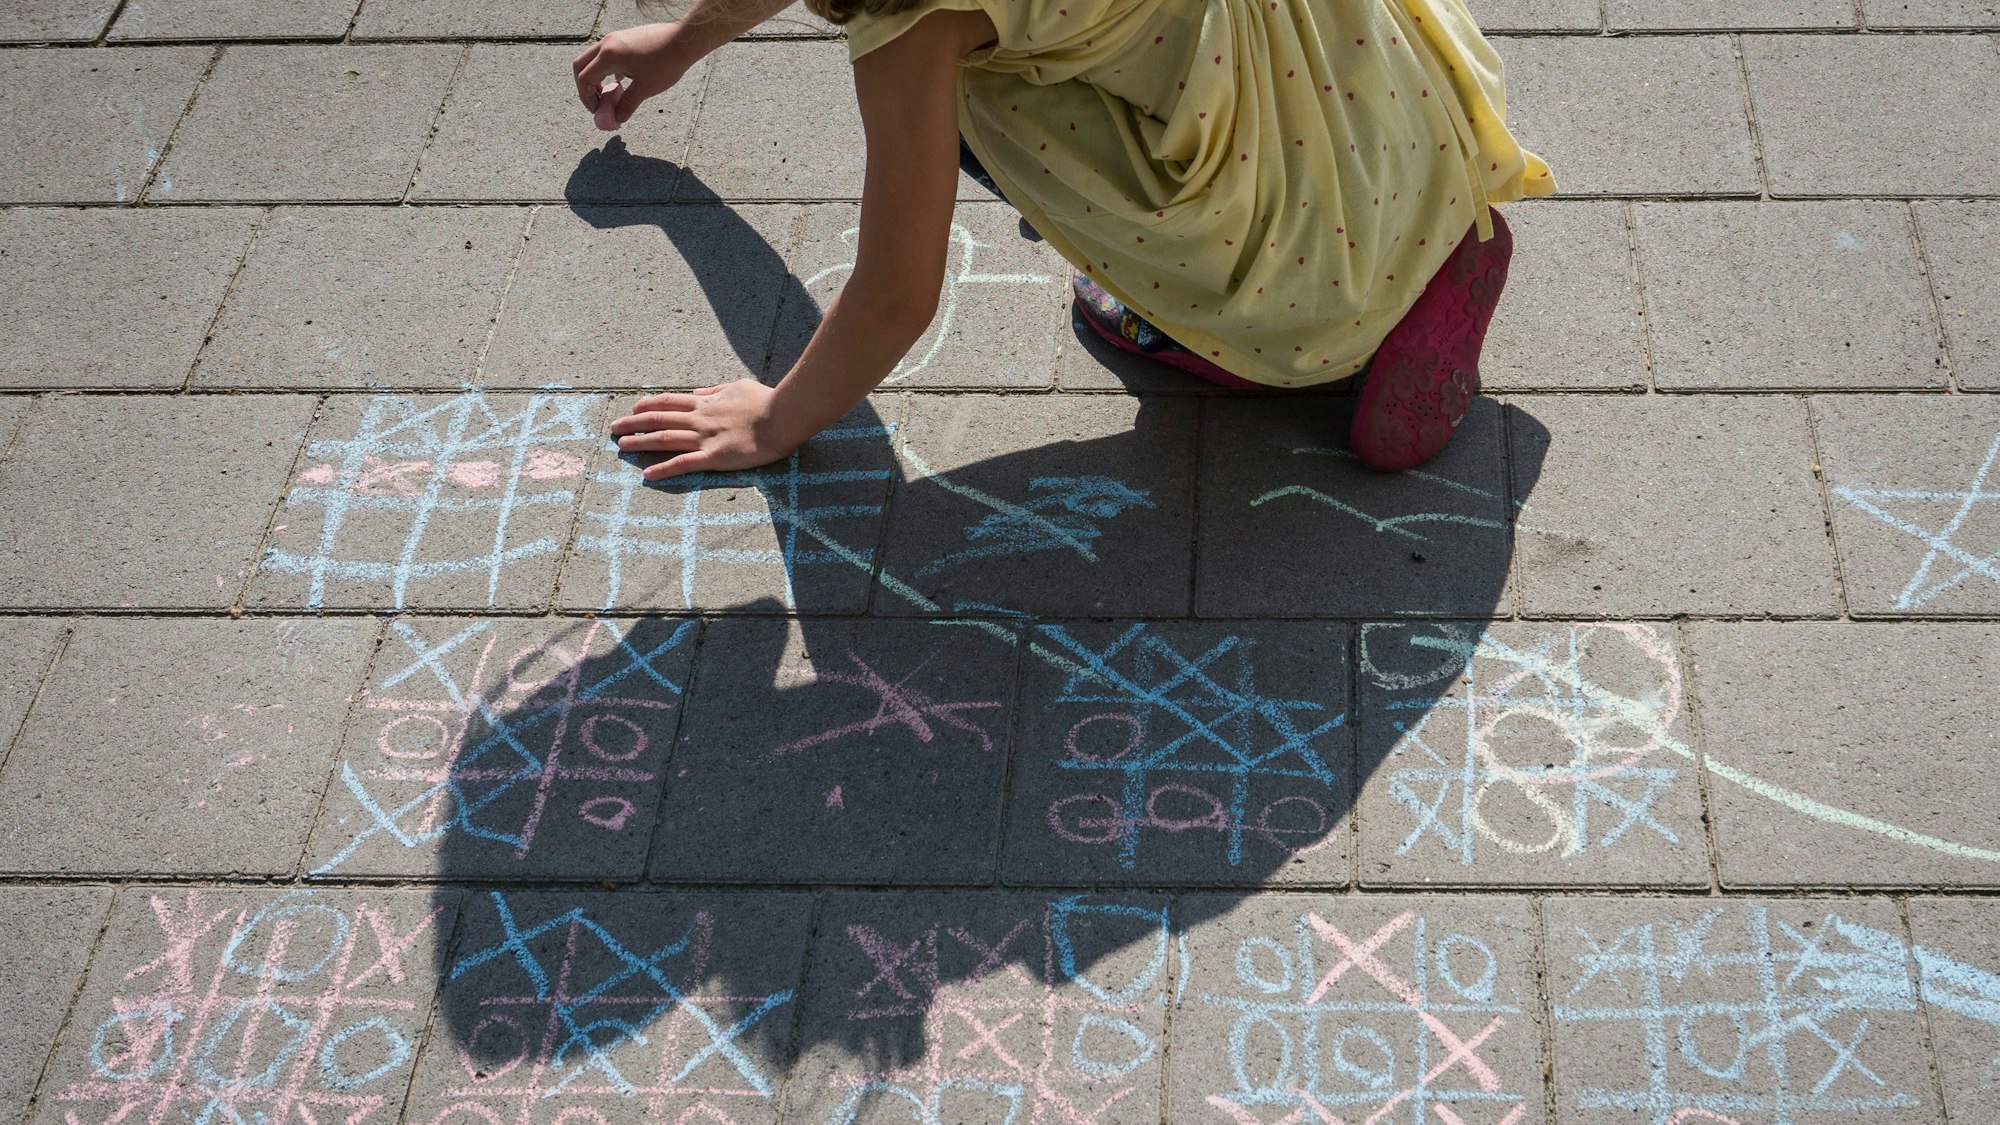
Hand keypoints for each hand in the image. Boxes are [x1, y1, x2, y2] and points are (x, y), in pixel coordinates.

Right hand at [572, 23, 691, 130]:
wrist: (684, 41)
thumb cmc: (666, 63)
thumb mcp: (645, 88)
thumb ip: (627, 104)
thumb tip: (617, 118)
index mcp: (608, 55)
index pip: (585, 78)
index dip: (587, 98)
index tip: (598, 111)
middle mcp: (607, 43)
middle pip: (581, 65)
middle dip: (585, 87)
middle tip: (598, 102)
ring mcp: (615, 38)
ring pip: (593, 59)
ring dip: (596, 77)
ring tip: (610, 94)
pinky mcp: (624, 38)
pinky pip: (606, 54)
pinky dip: (606, 69)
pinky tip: (621, 81)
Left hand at [610, 381, 802, 480]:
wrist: (781, 417)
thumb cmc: (765, 401)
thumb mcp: (738, 386)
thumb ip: (716, 390)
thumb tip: (699, 393)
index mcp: (705, 403)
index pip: (668, 402)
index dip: (648, 404)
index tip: (634, 407)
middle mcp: (698, 419)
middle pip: (658, 420)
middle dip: (633, 423)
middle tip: (613, 428)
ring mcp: (704, 439)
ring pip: (663, 440)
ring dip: (639, 443)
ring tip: (621, 446)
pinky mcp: (713, 458)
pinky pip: (683, 464)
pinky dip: (663, 469)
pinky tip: (647, 475)